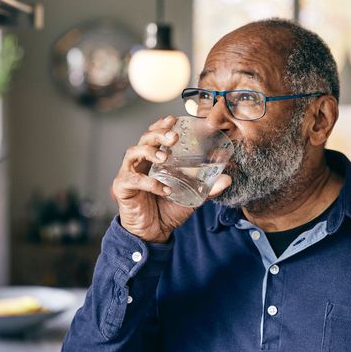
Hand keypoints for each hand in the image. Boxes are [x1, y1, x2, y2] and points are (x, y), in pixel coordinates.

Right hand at [111, 115, 231, 242]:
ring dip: (150, 152)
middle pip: (144, 139)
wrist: (154, 232)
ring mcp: (129, 173)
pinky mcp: (122, 187)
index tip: (173, 119)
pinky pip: (134, 180)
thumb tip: (228, 179)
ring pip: (133, 152)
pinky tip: (164, 189)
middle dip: (158, 134)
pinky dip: (150, 182)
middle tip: (173, 137)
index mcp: (154, 159)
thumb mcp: (192, 196)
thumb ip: (208, 188)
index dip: (162, 125)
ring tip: (165, 158)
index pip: (155, 135)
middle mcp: (140, 162)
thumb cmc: (168, 209)